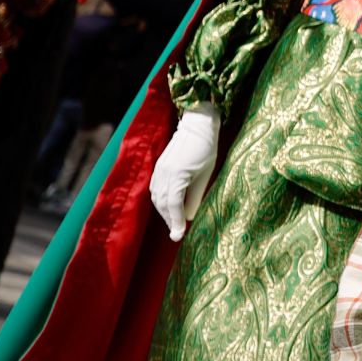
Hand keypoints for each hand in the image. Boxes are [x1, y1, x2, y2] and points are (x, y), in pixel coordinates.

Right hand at [149, 104, 220, 240]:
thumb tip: (188, 216)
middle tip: (177, 234)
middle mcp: (163, 173)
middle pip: (162, 203)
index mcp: (176, 175)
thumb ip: (195, 195)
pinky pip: (155, 188)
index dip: (175, 222)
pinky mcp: (159, 167)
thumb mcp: (206, 173)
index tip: (178, 236)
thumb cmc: (206, 147)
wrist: (198, 124)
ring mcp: (159, 169)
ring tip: (173, 222)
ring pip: (157, 197)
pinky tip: (168, 206)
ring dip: (164, 211)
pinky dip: (161, 200)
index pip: (173, 205)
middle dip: (169, 220)